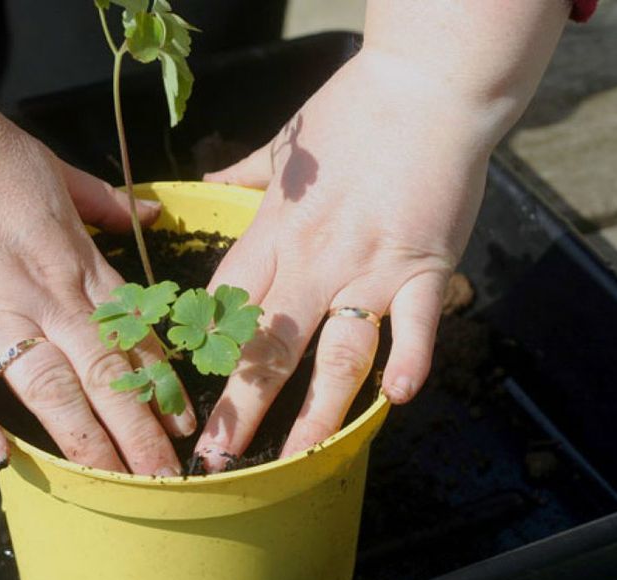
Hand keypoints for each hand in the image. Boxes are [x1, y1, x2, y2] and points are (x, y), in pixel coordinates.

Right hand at [0, 84, 194, 472]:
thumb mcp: (61, 174)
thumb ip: (108, 204)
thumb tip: (153, 214)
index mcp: (79, 266)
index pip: (134, 338)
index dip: (162, 386)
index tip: (184, 426)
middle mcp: (46, 297)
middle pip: (104, 375)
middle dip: (138, 432)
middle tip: (165, 480)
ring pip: (48, 387)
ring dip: (84, 439)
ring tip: (112, 483)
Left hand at [193, 50, 497, 470]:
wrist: (427, 85)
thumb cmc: (355, 109)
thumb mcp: (285, 144)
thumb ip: (244, 175)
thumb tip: (207, 182)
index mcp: (276, 231)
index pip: (229, 304)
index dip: (204, 354)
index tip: (189, 393)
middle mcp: (315, 259)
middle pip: (270, 344)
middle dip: (243, 406)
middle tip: (221, 457)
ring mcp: (371, 267)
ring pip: (338, 351)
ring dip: (318, 409)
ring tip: (300, 456)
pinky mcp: (424, 266)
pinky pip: (416, 323)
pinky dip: (409, 360)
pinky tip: (396, 400)